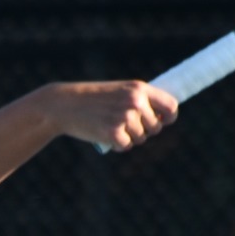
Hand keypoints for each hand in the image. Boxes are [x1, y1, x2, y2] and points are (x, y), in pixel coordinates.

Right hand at [48, 80, 177, 151]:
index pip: (171, 106)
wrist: (64, 104)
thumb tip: (162, 120)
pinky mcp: (113, 132)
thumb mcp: (119, 92)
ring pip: (140, 139)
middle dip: (143, 131)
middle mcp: (136, 102)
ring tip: (109, 126)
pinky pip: (126, 146)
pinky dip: (116, 145)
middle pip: (156, 127)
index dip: (168, 118)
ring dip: (128, 138)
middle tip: (123, 125)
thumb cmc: (92, 99)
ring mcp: (125, 117)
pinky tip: (103, 134)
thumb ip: (139, 101)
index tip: (162, 122)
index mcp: (139, 89)